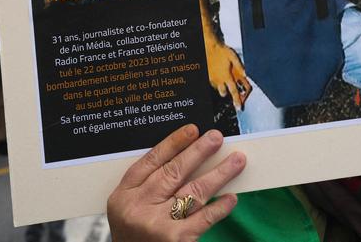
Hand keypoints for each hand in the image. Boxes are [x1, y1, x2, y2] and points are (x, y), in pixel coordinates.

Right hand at [107, 125, 243, 241]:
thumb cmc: (134, 236)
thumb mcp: (129, 208)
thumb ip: (148, 186)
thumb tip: (186, 157)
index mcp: (124, 195)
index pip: (151, 161)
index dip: (173, 143)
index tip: (192, 130)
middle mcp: (138, 207)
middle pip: (173, 172)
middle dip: (198, 152)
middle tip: (216, 137)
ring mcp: (157, 224)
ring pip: (194, 191)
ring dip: (219, 174)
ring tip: (237, 160)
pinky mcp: (176, 240)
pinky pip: (204, 218)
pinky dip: (220, 207)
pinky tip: (231, 197)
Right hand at [204, 42, 250, 109]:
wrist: (209, 46)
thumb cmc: (221, 50)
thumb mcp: (234, 57)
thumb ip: (240, 67)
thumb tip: (246, 74)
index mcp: (226, 76)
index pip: (234, 92)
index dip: (237, 101)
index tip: (239, 107)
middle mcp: (218, 79)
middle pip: (223, 92)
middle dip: (226, 92)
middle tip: (228, 86)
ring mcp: (211, 78)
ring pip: (216, 87)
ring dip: (220, 85)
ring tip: (222, 76)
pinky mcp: (206, 75)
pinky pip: (211, 81)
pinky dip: (214, 80)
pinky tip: (216, 72)